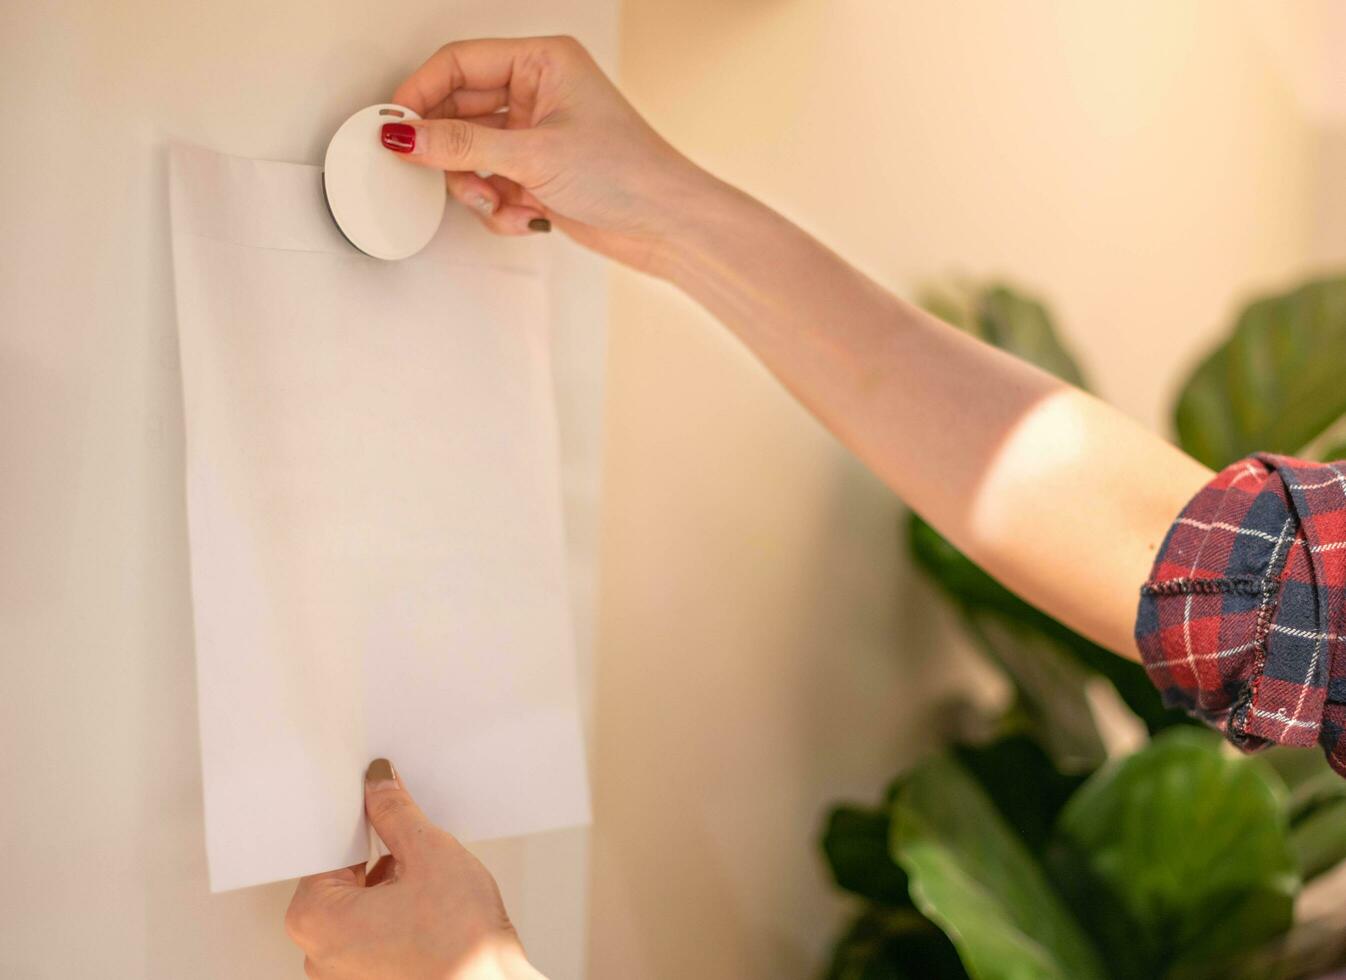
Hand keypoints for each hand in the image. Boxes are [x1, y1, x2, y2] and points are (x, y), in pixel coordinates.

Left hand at [285, 759, 542, 979]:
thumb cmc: (459, 946)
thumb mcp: (429, 853)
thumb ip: (395, 812)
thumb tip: (379, 788)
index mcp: (314, 918)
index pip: (325, 850)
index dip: (358, 826)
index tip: (379, 813)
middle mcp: (319, 954)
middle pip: (341, 881)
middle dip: (376, 860)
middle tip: (413, 855)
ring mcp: (344, 975)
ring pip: (359, 909)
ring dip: (389, 891)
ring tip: (428, 890)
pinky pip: (372, 937)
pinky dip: (396, 919)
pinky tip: (429, 913)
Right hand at [386, 35, 714, 271]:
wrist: (669, 227)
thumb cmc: (630, 174)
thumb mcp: (534, 155)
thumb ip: (462, 147)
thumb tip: (406, 137)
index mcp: (542, 62)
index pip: (459, 63)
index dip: (421, 94)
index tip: (396, 128)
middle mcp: (539, 93)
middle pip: (460, 113)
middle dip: (453, 153)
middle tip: (442, 174)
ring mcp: (538, 136)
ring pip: (472, 155)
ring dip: (476, 186)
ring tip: (497, 201)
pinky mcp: (539, 174)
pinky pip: (492, 185)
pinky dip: (498, 206)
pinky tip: (523, 217)